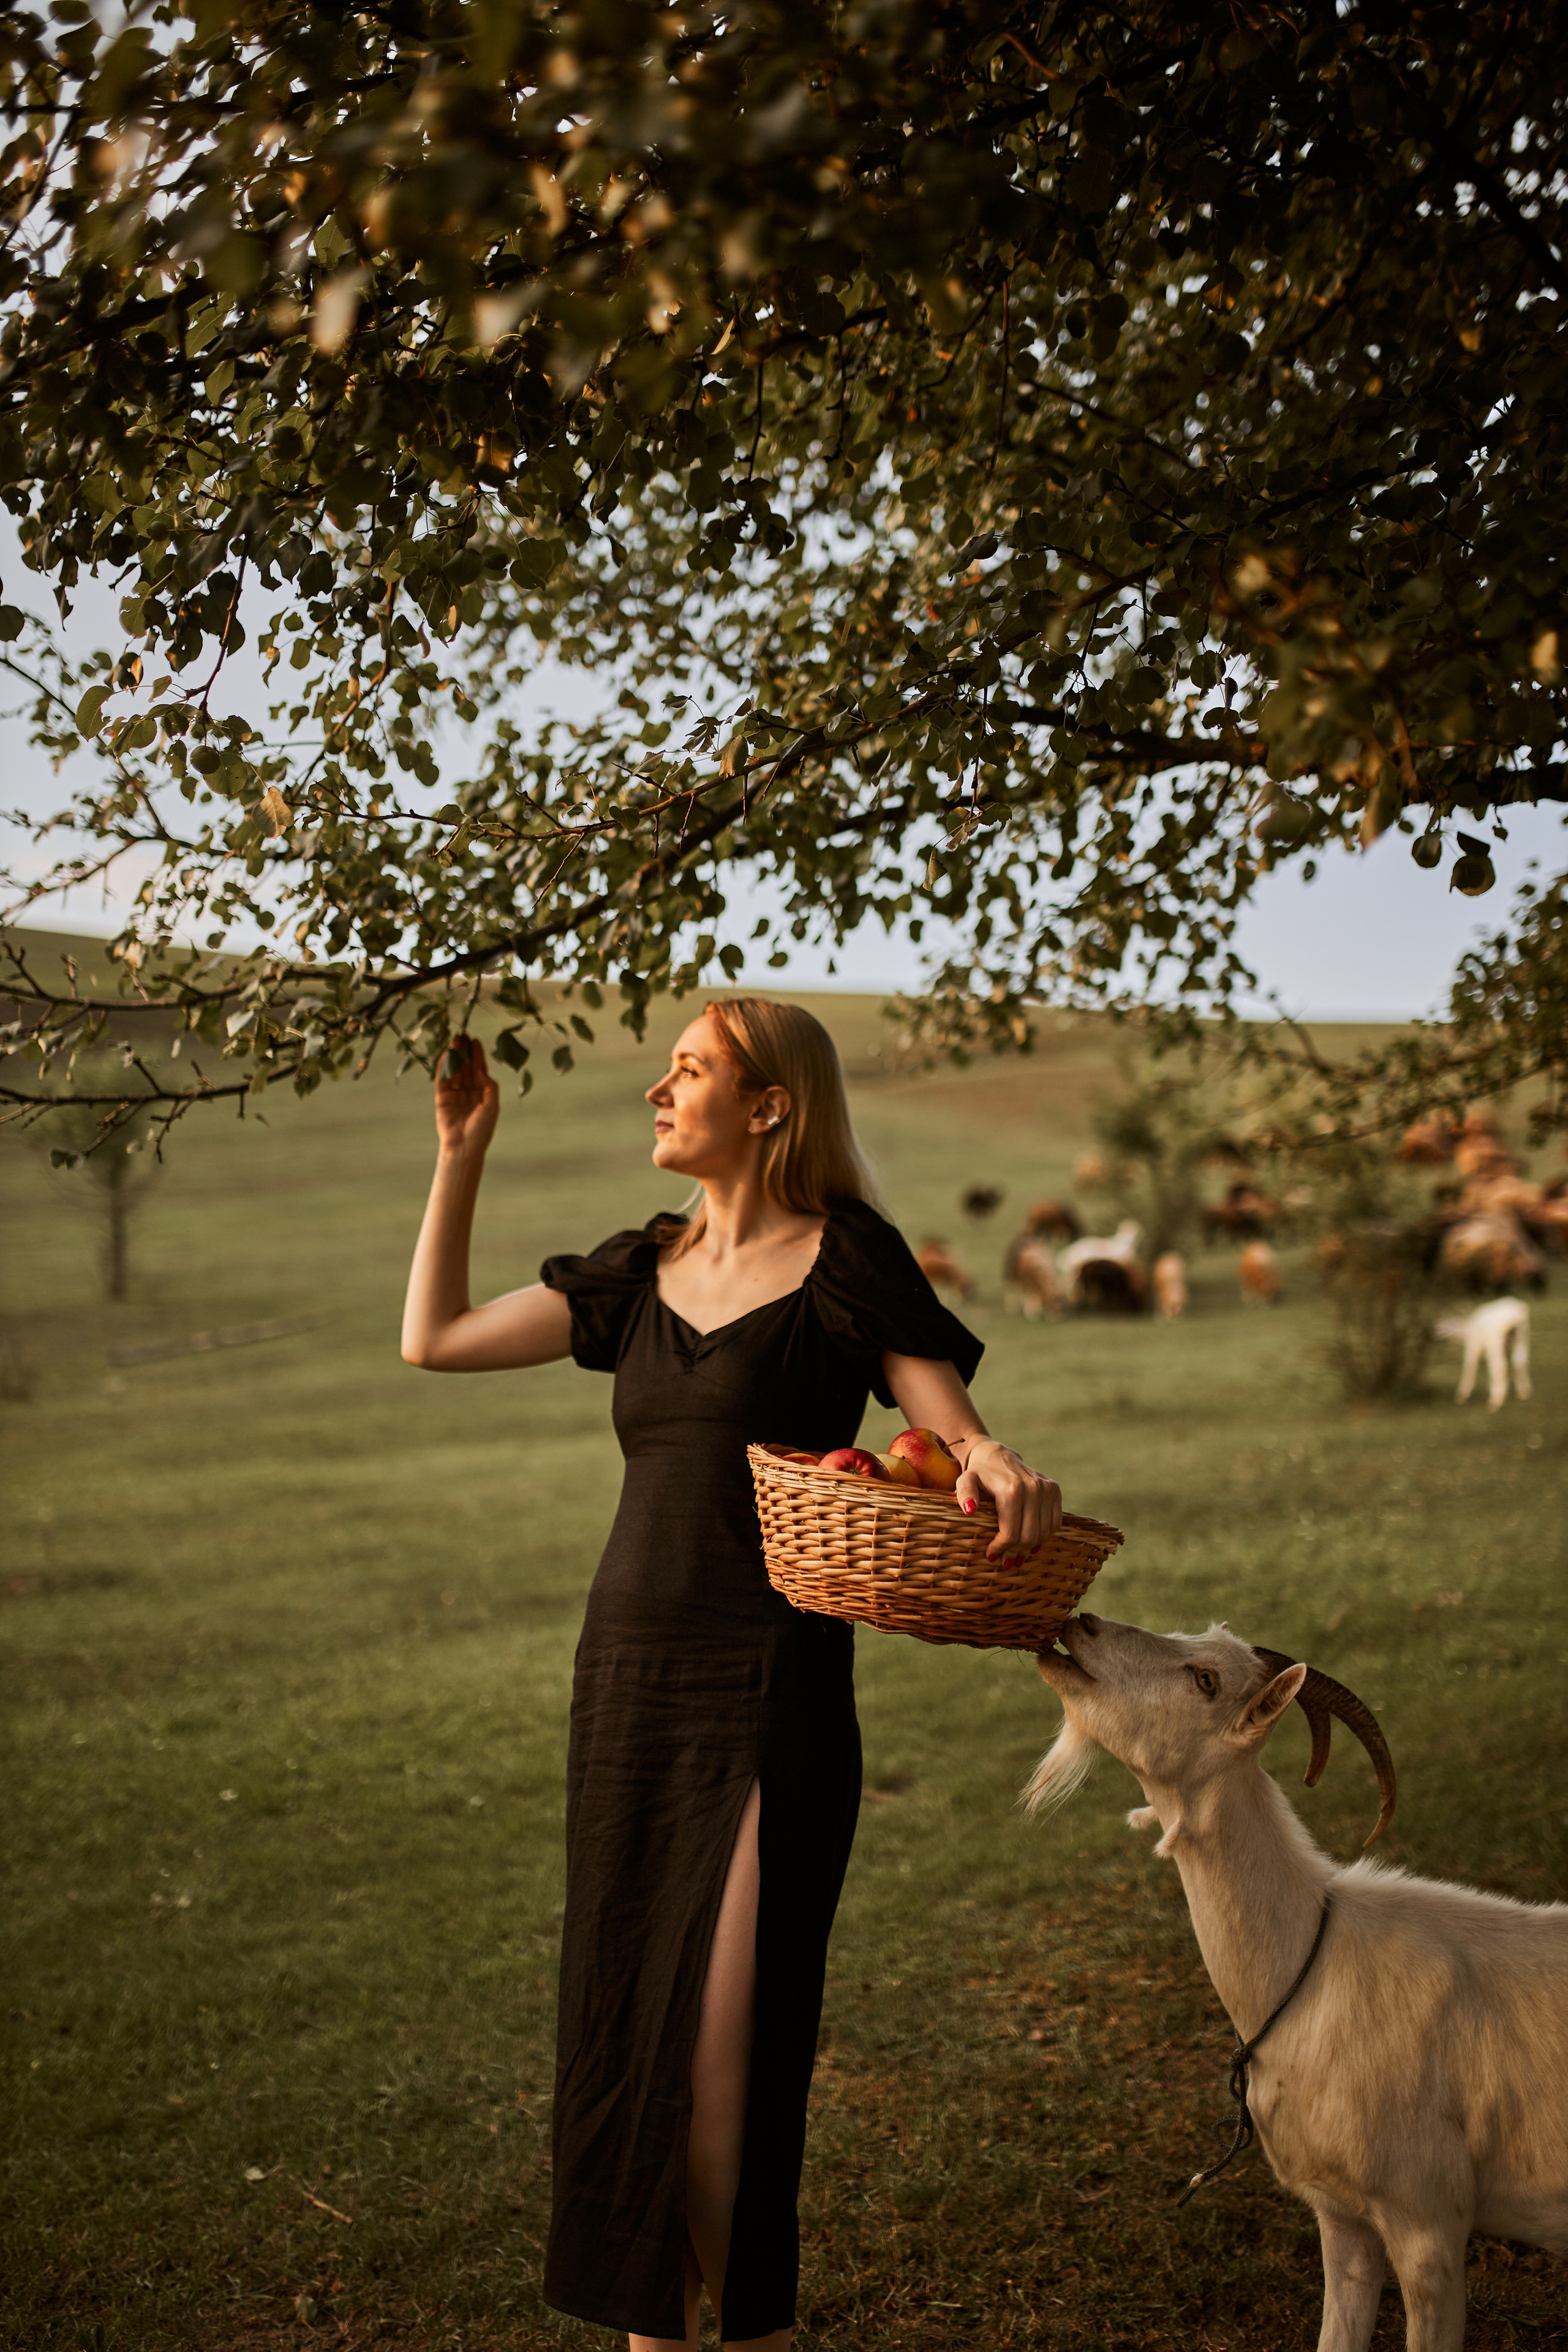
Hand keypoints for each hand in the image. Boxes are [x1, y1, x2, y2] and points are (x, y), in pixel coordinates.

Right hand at [434, 1034, 498, 1160]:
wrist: (464, 1147)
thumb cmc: (482, 1130)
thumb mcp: (492, 1106)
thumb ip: (489, 1086)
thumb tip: (482, 1069)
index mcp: (482, 1094)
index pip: (479, 1070)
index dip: (477, 1055)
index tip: (475, 1040)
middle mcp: (468, 1092)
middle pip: (465, 1067)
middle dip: (464, 1051)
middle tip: (463, 1034)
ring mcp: (454, 1095)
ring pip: (454, 1071)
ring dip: (454, 1055)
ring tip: (454, 1040)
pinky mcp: (442, 1099)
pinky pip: (442, 1080)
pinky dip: (443, 1067)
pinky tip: (445, 1055)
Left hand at [957, 1439, 1063, 1564]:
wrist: (997, 1455)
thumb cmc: (978, 1473)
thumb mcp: (964, 1481)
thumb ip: (965, 1495)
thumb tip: (969, 1510)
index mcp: (1012, 1490)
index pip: (1011, 1533)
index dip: (1001, 1548)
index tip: (991, 1555)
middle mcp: (1033, 1488)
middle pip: (1028, 1536)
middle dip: (1015, 1552)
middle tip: (1004, 1559)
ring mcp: (1047, 1489)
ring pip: (1043, 1533)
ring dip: (1029, 1548)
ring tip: (1016, 1553)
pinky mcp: (1054, 1490)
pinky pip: (1055, 1523)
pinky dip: (1044, 1536)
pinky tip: (1031, 1542)